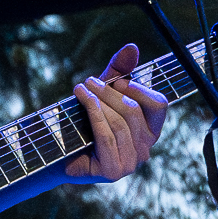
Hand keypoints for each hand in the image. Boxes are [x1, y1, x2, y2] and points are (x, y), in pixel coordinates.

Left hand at [64, 43, 167, 181]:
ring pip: (120, 123)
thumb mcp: (103, 92)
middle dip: (108, 92)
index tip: (116, 81)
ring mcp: (131, 163)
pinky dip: (94, 115)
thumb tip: (132, 47)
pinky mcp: (114, 171)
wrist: (58, 150)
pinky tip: (82, 102)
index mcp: (150, 130)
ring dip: (98, 102)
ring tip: (81, 89)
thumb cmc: (84, 120)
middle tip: (89, 81)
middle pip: (134, 111)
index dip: (139, 89)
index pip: (159, 104)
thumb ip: (119, 71)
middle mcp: (145, 149)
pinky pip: (107, 137)